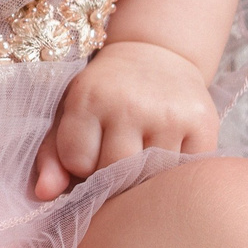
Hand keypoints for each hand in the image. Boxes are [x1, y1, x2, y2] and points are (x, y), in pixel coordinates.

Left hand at [33, 40, 219, 199]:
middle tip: (116, 161)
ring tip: (141, 157)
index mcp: (89, 98)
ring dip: (144, 176)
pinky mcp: (202, 123)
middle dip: (111, 177)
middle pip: (115, 173)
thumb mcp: (70, 113)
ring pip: (151, 176)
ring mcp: (169, 114)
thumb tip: (44, 195)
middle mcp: (130, 104)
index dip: (81, 167)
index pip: (77, 162)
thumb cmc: (105, 92)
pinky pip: (185, 170)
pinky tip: (167, 154)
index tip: (90, 153)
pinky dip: (174, 172)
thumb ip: (51, 156)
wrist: (157, 53)